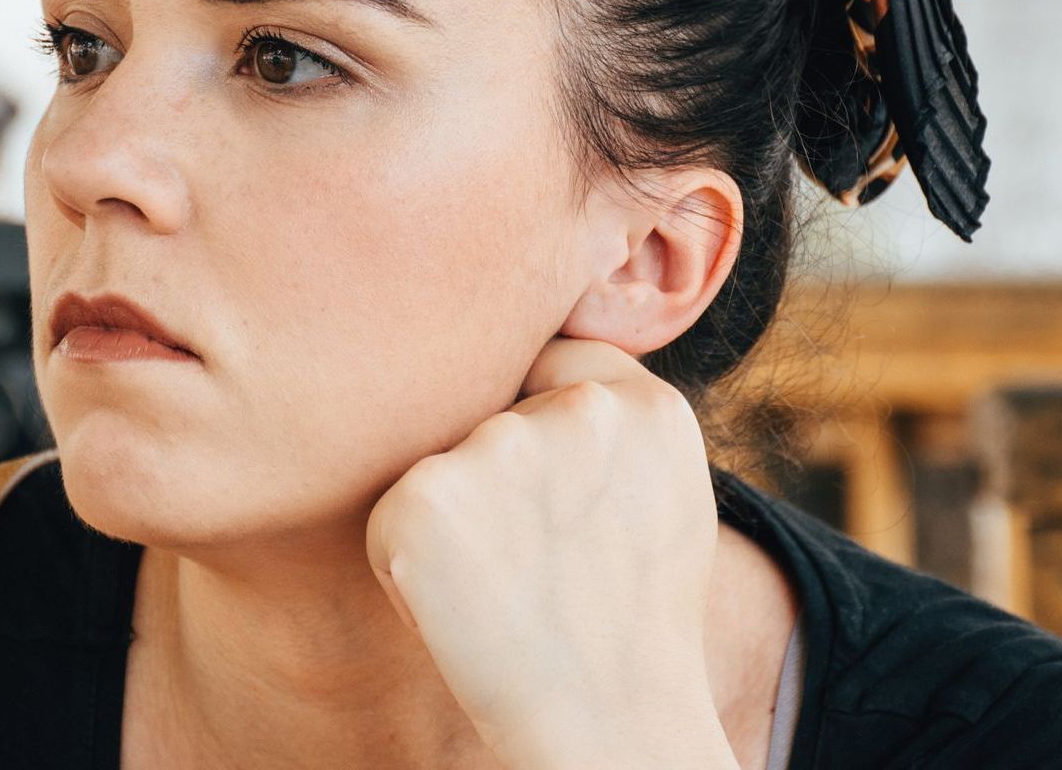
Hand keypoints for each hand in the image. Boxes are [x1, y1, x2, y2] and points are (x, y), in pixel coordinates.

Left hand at [364, 336, 738, 769]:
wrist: (607, 728)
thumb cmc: (627, 611)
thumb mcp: (663, 487)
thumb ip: (615, 408)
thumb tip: (543, 333)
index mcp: (643, 402)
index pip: (552, 362)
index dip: (542, 427)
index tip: (563, 502)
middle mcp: (578, 409)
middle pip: (494, 404)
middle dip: (500, 465)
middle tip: (539, 553)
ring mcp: (499, 448)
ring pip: (445, 451)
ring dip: (458, 505)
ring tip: (506, 578)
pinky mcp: (425, 497)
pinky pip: (399, 503)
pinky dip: (412, 553)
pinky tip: (463, 600)